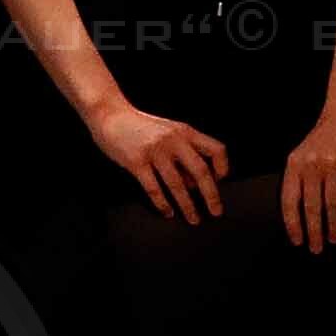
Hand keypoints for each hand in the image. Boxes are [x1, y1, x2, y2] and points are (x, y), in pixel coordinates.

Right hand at [91, 102, 230, 220]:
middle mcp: (174, 140)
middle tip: (216, 212)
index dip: (222, 167)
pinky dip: (163, 203)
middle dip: (211, 194)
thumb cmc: (143, 128)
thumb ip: (184, 153)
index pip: (216, 148)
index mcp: (186, 131)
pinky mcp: (136, 162)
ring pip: (177, 184)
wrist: (112, 116)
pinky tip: (168, 212)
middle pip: (200, 170)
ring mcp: (155, 151)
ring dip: (187, 205)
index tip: (221, 182)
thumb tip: (196, 182)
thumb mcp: (170, 133)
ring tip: (193, 218)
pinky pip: (153, 188)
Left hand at [283, 95, 335, 253]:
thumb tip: (299, 211)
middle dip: (314, 231)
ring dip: (334, 224)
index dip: (293, 224)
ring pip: (332, 203)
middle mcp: (312, 166)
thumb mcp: (303, 153)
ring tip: (335, 238)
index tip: (297, 241)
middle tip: (316, 248)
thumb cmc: (324, 134)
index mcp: (294, 165)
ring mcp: (332, 165)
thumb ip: (299, 178)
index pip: (289, 201)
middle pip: (312, 207)